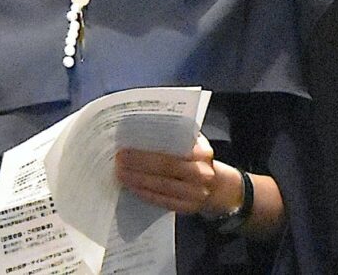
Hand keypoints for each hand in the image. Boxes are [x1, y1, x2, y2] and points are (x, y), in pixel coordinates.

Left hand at [115, 135, 242, 215]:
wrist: (218, 187)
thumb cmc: (198, 159)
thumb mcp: (196, 144)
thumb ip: (178, 137)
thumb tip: (144, 129)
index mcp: (203, 153)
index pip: (174, 150)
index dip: (149, 150)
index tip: (128, 146)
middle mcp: (202, 174)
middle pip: (166, 168)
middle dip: (139, 164)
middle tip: (119, 160)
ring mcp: (196, 194)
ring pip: (162, 187)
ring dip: (138, 180)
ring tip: (120, 173)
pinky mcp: (188, 208)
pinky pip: (163, 201)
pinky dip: (145, 194)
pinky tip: (132, 187)